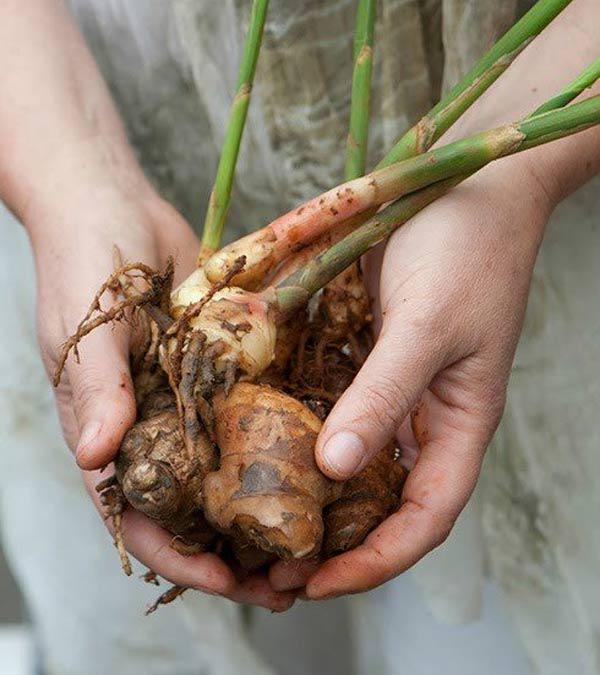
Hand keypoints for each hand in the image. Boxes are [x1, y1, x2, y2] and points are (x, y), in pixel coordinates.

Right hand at [30, 166, 293, 611]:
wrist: (112, 201)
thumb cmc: (82, 263)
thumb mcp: (85, 326)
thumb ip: (96, 387)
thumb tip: (98, 458)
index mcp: (108, 429)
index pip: (136, 513)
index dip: (175, 554)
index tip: (224, 577)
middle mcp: (150, 422)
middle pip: (190, 504)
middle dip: (232, 545)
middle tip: (289, 577)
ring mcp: (187, 394)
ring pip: (227, 466)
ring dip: (264, 502)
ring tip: (314, 533)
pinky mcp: (219, 363)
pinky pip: (249, 409)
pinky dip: (276, 439)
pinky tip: (321, 456)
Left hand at [270, 158, 553, 598]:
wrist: (460, 179)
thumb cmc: (466, 252)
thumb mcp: (429, 326)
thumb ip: (384, 394)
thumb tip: (336, 470)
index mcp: (456, 422)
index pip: (424, 518)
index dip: (377, 561)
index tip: (317, 584)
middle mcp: (418, 413)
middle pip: (377, 500)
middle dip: (328, 540)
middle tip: (264, 566)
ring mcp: (383, 381)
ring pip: (344, 454)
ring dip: (300, 488)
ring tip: (245, 514)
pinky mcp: (355, 348)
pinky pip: (321, 397)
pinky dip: (290, 422)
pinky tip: (247, 435)